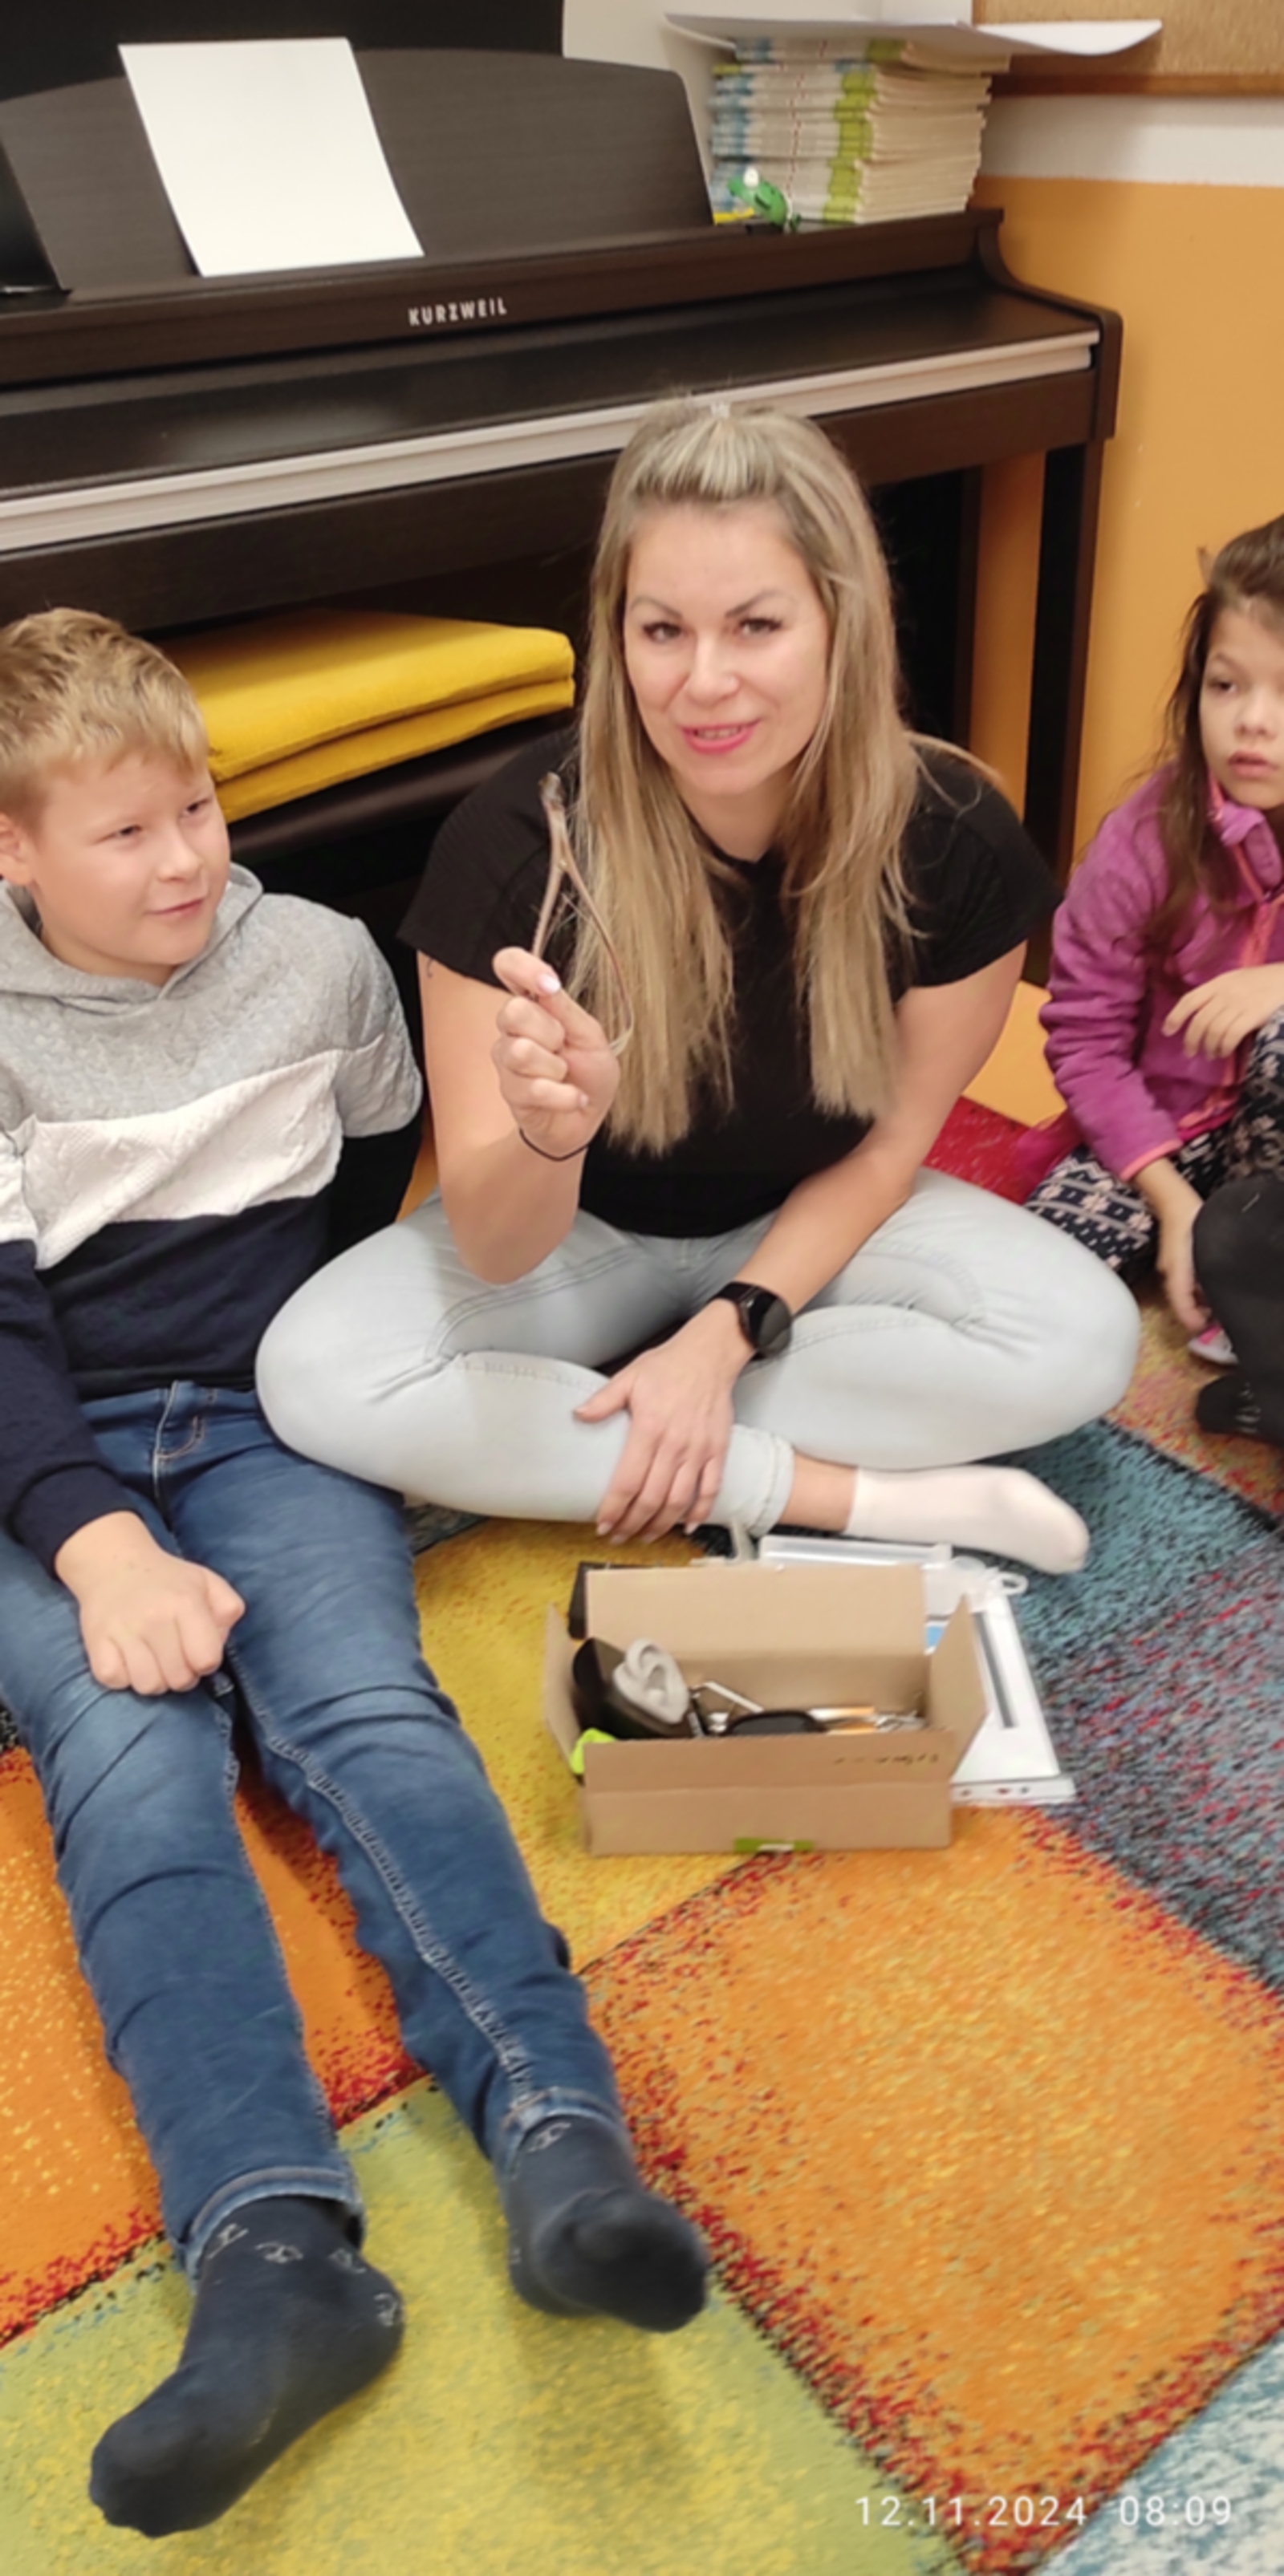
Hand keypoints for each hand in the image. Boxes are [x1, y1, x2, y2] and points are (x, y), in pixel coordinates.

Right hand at [54, 1512, 245, 1694]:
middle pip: (179, 1680)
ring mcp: (123, 1632)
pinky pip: (115, 1682)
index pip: (206, 1659)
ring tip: (153, 1659)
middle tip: (175, 1656)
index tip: (198, 1651)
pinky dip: (123, 1677)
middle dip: (182, 1674)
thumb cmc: (167, 1580)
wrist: (113, 1565)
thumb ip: (228, 1609)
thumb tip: (220, 1642)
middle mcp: (154, 1618)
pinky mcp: (96, 1643)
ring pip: (148, 1686)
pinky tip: (128, 1658)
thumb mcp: (207, 1582)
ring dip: (154, 1679)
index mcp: (185, 1603)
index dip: (207, 1661)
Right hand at [491, 948, 619, 1159]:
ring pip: (522, 1052)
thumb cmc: (588, 1074)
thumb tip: (547, 982)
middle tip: (564, 1048)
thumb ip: (566, 1009)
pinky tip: (573, 1099)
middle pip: (513, 1012)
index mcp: (534, 1004)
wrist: (585, 1120)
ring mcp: (507, 1060)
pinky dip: (565, 1097)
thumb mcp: (590, 1036)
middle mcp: (512, 1028)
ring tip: (565, 1076)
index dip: (521, 967)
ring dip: (557, 1069)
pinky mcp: (511, 1092)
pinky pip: (535, 1088)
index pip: (508, 965)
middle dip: (551, 1032)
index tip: (548, 984)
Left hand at [575, 1305, 749, 1540]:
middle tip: (620, 1536)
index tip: (603, 1525)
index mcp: (649, 1429)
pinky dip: (699, 1512)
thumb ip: (603, 1401)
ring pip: (679, 1500)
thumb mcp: (629, 1378)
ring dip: (661, 1524)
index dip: (614, 1508)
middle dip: (633, 1523)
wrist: (709, 1356)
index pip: (628, 1481)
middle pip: (652, 1498)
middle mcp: (674, 1445)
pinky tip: (686, 1525)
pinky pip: (710, 1489)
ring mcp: (698, 1451)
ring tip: (646, 1536)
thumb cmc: (667, 1366)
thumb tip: (578, 1415)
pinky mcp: (717, 1451)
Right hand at [1155, 1201, 1207, 1336]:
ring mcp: (1169, 1270)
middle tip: (1215, 1322)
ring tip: (1214, 1309)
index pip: (1181, 1305)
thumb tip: (1213, 1297)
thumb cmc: (1192, 1220)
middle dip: (1195, 1316)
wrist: (1173, 1201)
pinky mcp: (1173, 1265)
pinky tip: (1208, 1292)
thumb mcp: (1205, 1247)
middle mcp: (1169, 1275)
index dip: (1192, 1320)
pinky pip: (1183, 1286)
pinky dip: (1195, 1294)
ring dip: (1196, 1305)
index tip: (1204, 1327)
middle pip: (1180, 1304)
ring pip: (1182, 1296)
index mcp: (1176, 1272)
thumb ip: (1206, 1275)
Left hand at [1164, 965, 1283, 1059]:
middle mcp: (1226, 992)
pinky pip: (1230, 1036)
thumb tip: (1203, 1016)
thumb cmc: (1266, 981)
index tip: (1167, 1031)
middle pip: (1200, 1021)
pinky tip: (1225, 1052)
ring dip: (1209, 1047)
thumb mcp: (1239, 980)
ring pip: (1213, 1031)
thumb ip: (1221, 993)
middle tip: (1191, 1052)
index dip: (1175, 1016)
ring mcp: (1239, 1004)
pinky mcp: (1253, 1015)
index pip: (1190, 999)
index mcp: (1220, 982)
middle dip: (1191, 1040)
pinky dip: (1224, 1047)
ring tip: (1212, 1054)